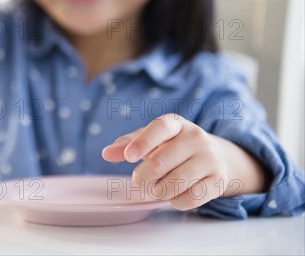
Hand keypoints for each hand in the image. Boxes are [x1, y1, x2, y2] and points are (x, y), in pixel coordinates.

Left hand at [102, 114, 230, 209]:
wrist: (214, 156)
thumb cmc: (172, 146)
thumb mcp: (150, 139)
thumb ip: (127, 144)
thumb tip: (106, 153)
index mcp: (176, 124)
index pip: (160, 128)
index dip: (142, 142)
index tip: (128, 157)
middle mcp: (196, 137)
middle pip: (160, 163)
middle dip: (143, 178)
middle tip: (139, 181)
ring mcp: (210, 158)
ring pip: (174, 184)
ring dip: (159, 191)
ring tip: (158, 187)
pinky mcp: (218, 179)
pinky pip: (191, 198)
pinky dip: (177, 201)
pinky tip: (175, 194)